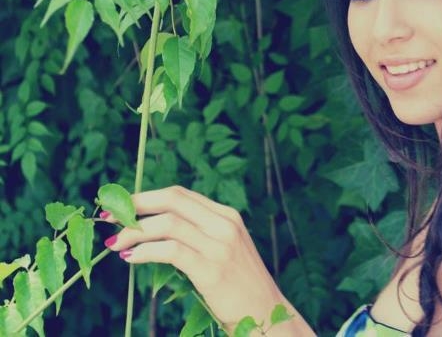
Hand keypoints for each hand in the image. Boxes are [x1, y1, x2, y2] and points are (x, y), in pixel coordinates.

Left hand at [102, 185, 292, 331]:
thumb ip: (200, 233)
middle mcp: (225, 224)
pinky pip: (171, 251)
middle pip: (172, 200)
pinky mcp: (212, 269)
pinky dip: (145, 251)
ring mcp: (220, 246)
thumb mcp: (225, 249)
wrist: (265, 312)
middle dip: (135, 205)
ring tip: (115, 243)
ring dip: (134, 231)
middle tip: (110, 216)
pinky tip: (131, 258)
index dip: (146, 197)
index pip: (180, 194)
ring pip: (168, 224)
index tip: (122, 205)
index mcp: (227, 216)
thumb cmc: (239, 284)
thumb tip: (155, 227)